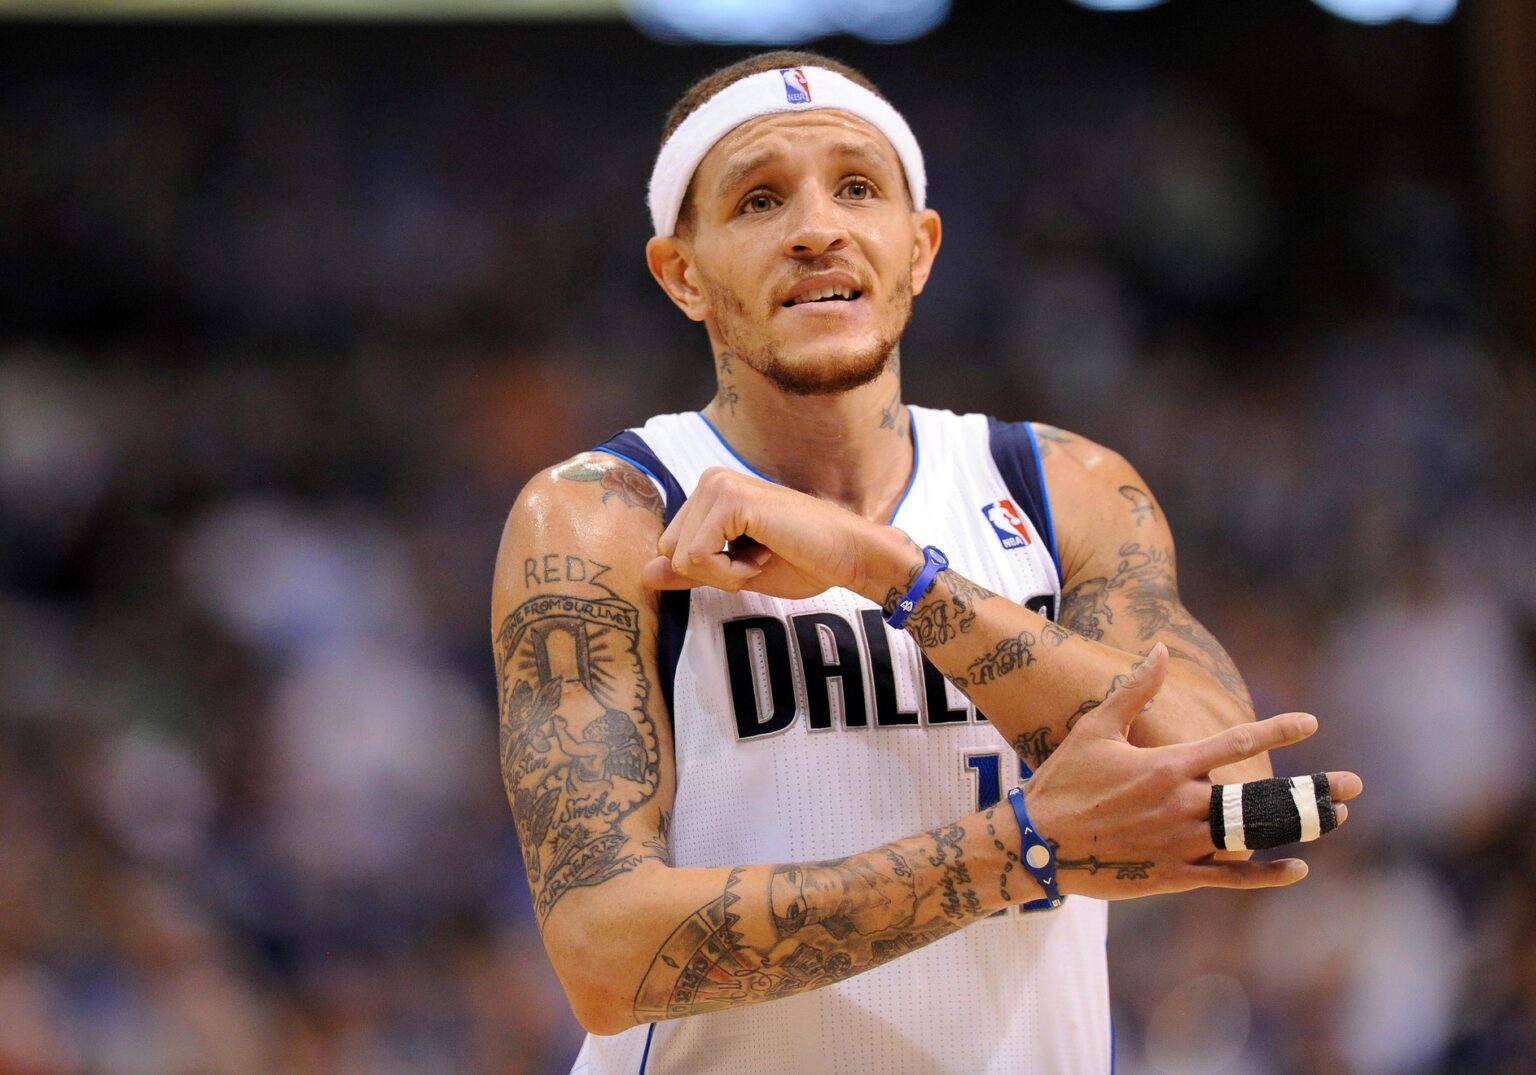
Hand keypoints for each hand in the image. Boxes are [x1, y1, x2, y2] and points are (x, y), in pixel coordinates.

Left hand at [641, 467, 914, 599]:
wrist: (848, 555)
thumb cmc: (803, 560)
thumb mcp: (735, 572)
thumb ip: (691, 570)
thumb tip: (644, 573)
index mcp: (710, 492)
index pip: (672, 549)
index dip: (710, 571)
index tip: (752, 558)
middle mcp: (710, 480)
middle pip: (670, 551)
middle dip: (712, 572)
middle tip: (760, 556)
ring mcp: (718, 485)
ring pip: (681, 557)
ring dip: (724, 574)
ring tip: (765, 552)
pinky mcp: (730, 500)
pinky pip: (698, 557)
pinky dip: (730, 573)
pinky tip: (766, 553)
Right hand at [1021, 644, 1361, 898]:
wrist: (1038, 843)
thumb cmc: (1064, 781)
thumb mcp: (1095, 728)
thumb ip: (1134, 690)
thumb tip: (1161, 650)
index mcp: (1167, 766)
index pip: (1234, 743)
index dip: (1277, 729)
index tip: (1313, 723)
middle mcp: (1183, 805)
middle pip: (1261, 796)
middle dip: (1311, 791)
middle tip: (1353, 786)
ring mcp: (1182, 844)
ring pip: (1254, 836)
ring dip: (1299, 827)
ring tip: (1334, 820)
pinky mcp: (1175, 876)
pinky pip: (1232, 877)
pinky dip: (1267, 874)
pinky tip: (1297, 867)